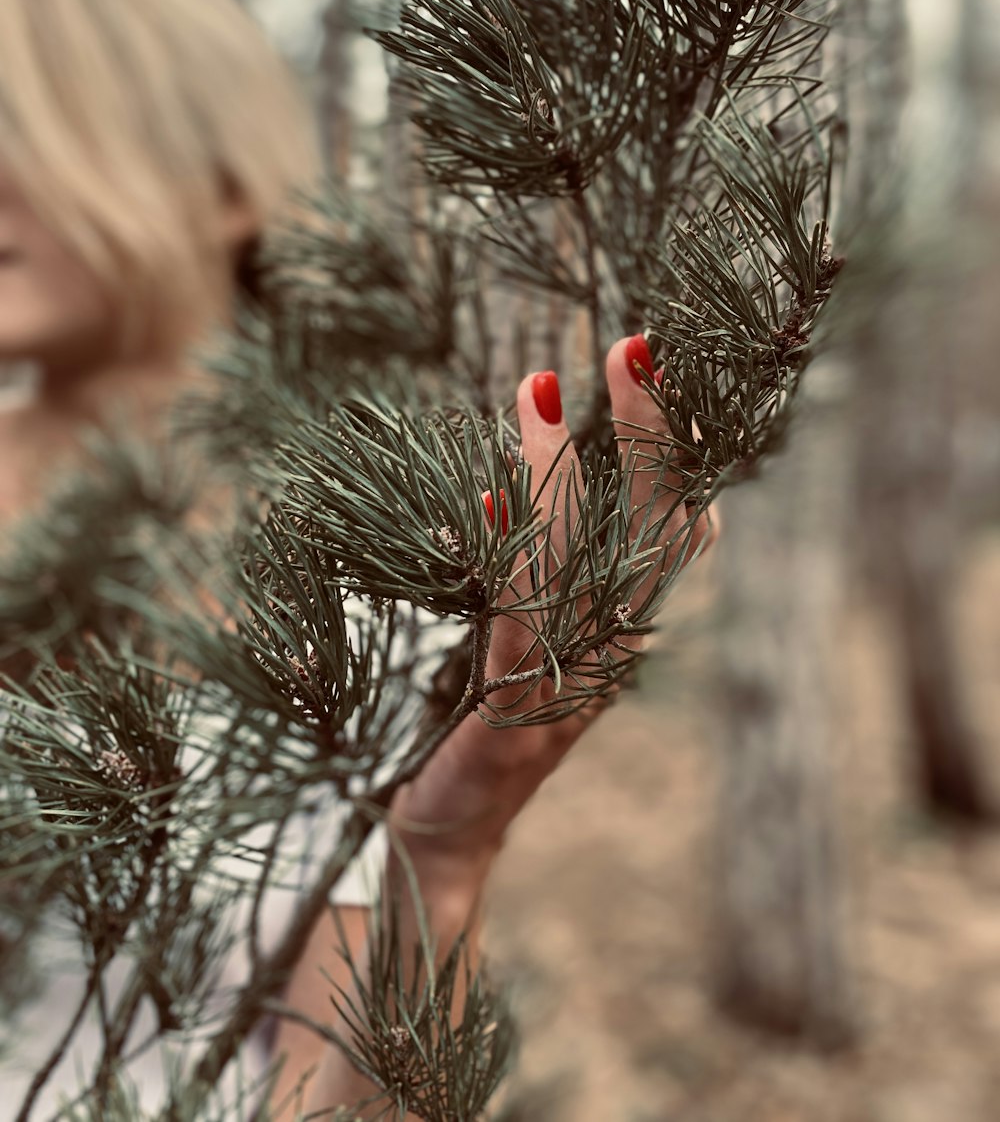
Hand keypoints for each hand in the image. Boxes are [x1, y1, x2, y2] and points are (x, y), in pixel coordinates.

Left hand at [388, 334, 714, 886]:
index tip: (665, 368)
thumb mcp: (530, 630)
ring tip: (543, 391)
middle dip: (646, 435)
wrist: (453, 828)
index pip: (677, 528)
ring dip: (561, 474)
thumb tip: (510, 487)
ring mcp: (567, 684)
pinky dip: (508, 561)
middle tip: (632, 347)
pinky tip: (489, 504)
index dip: (680, 451)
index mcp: (624, 626)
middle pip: (649, 531)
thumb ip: (538, 569)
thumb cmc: (489, 714)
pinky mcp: (509, 715)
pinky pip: (514, 626)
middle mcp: (612, 651)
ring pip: (581, 564)